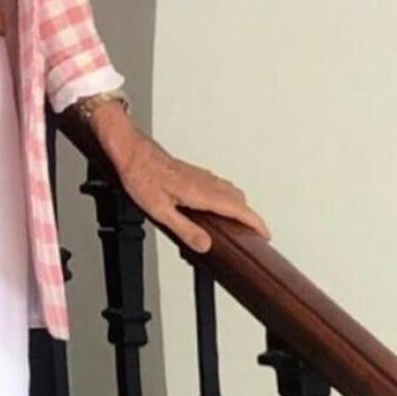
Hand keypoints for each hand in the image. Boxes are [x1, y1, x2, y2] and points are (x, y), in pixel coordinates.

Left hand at [90, 102, 271, 253]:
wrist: (131, 150)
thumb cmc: (140, 176)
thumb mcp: (160, 211)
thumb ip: (185, 229)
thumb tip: (206, 245)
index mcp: (200, 192)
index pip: (238, 208)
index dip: (255, 223)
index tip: (266, 234)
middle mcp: (204, 181)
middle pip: (239, 199)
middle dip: (250, 216)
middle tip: (255, 232)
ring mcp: (199, 175)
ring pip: (229, 189)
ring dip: (239, 205)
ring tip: (239, 222)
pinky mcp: (192, 172)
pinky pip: (218, 184)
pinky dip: (226, 196)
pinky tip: (216, 204)